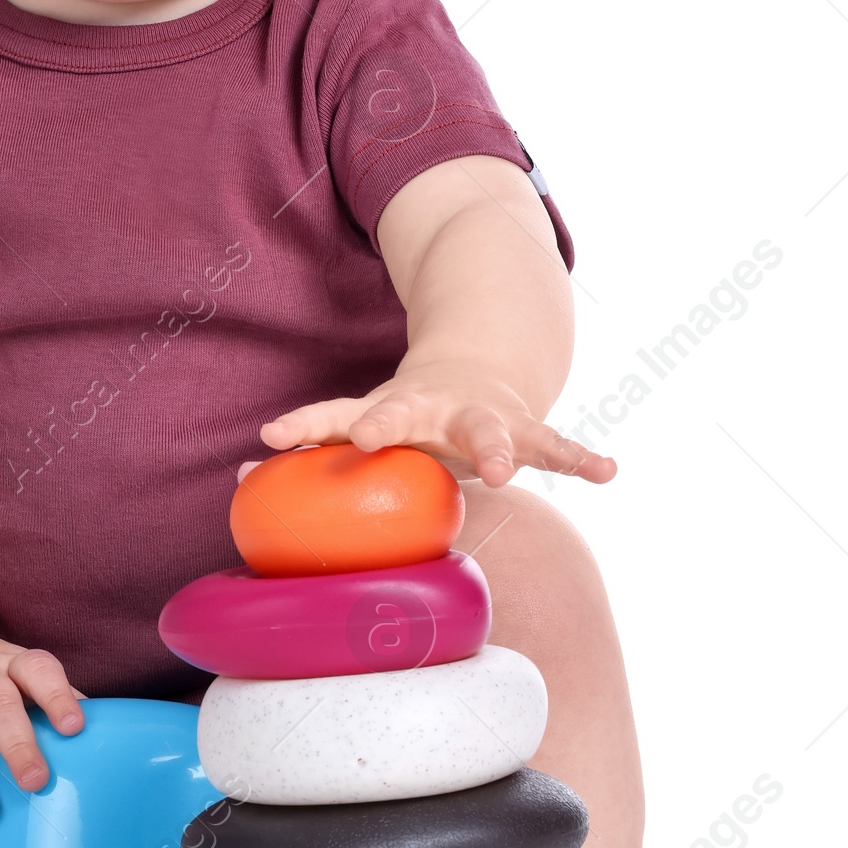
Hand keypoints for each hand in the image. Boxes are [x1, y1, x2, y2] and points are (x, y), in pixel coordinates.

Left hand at [260, 361, 615, 487]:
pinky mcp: (528, 427)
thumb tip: (237, 480)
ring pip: (494, 429)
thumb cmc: (410, 416)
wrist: (478, 367)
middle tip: (373, 439)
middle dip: (391, 422)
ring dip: (500, 448)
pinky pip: (559, 446)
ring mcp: (485, 414)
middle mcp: (435, 407)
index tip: (269, 439)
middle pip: (411, 411)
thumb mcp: (364, 424)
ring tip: (506, 472)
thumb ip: (313, 450)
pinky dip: (583, 458)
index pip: (338, 414)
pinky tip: (609, 471)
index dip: (305, 425)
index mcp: (391, 409)